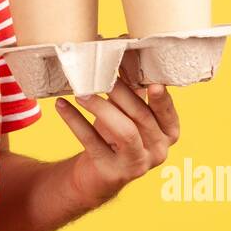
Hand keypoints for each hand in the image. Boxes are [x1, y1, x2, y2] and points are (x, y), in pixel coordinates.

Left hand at [53, 69, 180, 208]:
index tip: (153, 82)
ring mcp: (136, 164)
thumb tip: (123, 54)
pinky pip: (92, 142)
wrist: (97, 175)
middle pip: (142, 117)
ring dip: (101, 107)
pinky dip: (75, 121)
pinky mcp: (111, 172)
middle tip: (100, 74)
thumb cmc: (115, 136)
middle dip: (121, 93)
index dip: (161, 98)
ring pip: (124, 131)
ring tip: (81, 92)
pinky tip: (62, 105)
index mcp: (168, 133)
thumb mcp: (127, 114)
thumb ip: (132, 92)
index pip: (167, 113)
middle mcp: (158, 151)